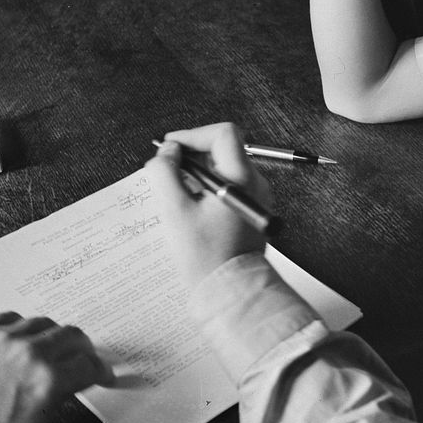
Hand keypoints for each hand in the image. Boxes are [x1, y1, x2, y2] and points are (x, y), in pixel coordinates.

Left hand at [0, 312, 138, 422]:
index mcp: (48, 382)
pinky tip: (20, 348)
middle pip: (75, 337)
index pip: (92, 364)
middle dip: (82, 352)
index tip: (101, 378)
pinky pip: (16, 317)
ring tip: (49, 357)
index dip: (101, 373)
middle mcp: (29, 353)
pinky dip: (23, 330)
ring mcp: (5, 338)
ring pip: (47, 324)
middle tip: (78, 366)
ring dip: (53, 340)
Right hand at [147, 122, 270, 289]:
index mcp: (242, 179)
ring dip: (198, 170)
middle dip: (193, 153)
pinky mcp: (250, 208)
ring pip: (225, 166)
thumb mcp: (175, 211)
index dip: (193, 135)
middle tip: (168, 168)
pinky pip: (229, 184)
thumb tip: (167, 152)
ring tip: (176, 188)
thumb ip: (165, 174)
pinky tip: (190, 202)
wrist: (230, 289)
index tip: (171, 147)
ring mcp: (256, 196)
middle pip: (224, 149)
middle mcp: (255, 183)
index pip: (223, 133)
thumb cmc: (206, 256)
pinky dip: (208, 184)